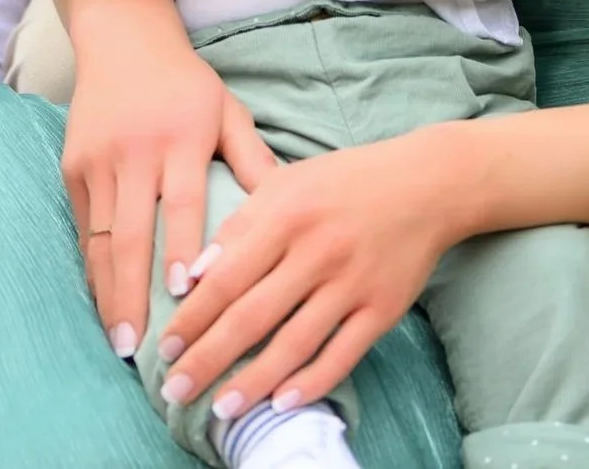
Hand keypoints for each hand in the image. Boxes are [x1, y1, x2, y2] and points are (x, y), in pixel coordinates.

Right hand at [64, 35, 279, 355]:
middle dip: (131, 294)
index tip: (183, 296)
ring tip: (118, 340)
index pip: (180, 202)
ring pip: (97, 239)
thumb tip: (288, 208)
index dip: (180, 249)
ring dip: (106, 293)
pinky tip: (103, 301)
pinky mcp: (73, 167)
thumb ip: (254, 159)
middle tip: (138, 347)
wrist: (123, 39)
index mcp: (181, 138)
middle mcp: (135, 153)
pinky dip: (91, 268)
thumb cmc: (187, 83)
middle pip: (128, 234)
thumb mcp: (227, 110)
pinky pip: (81, 227)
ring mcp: (98, 161)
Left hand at [156, 127, 463, 419]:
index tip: (163, 347)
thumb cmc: (345, 181)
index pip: (226, 276)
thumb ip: (241, 223)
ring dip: (252, 382)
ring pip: (294, 344)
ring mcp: (352, 282)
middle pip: (252, 317)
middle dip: (207, 358)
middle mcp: (317, 250)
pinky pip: (341, 354)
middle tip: (173, 390)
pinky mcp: (383, 308)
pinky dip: (311, 382)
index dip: (192, 317)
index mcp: (287, 214)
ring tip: (219, 408)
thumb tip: (196, 273)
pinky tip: (281, 402)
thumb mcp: (287, 182)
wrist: (424, 183)